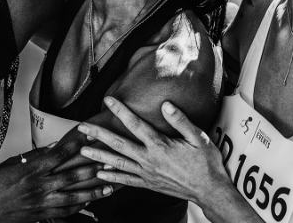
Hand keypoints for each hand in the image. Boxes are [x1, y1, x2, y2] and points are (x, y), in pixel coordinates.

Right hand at [0, 135, 112, 221]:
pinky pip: (64, 211)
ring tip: (109, 186)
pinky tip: (90, 202)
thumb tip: (54, 147)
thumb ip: (34, 157)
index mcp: (30, 170)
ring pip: (73, 197)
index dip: (77, 143)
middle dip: (93, 168)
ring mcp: (40, 203)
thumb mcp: (11, 165)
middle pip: (72, 176)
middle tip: (111, 160)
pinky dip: (79, 206)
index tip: (91, 134)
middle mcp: (38, 186)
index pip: (59, 153)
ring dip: (93, 191)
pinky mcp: (40, 215)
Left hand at [76, 96, 227, 204]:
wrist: (210, 191)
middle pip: (118, 144)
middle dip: (99, 134)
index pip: (135, 124)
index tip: (108, 100)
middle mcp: (149, 160)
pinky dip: (112, 177)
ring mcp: (147, 174)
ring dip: (99, 156)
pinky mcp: (148, 184)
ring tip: (83, 150)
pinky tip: (100, 173)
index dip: (120, 111)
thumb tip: (165, 105)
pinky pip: (126, 180)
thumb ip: (180, 120)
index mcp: (160, 146)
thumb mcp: (198, 137)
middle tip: (82, 127)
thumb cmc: (206, 163)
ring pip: (117, 163)